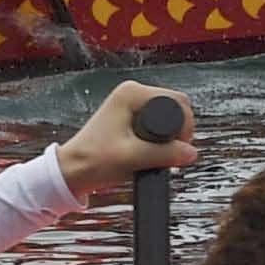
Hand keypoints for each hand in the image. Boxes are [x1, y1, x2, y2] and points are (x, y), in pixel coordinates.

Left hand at [55, 77, 204, 195]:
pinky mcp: (132, 116)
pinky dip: (163, 138)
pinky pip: (160, 123)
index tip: (179, 148)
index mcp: (131, 93)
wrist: (73, 171)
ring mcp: (132, 104)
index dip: (184, 125)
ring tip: (162, 155)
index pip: (177, 100)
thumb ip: (164, 154)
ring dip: (172, 136)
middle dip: (179, 131)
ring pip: (170, 116)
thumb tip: (191, 152)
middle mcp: (132, 93)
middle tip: (172, 153)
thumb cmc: (93, 161)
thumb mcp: (132, 157)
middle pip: (176, 106)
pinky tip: (156, 152)